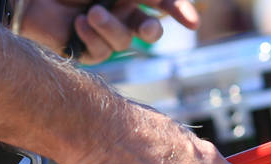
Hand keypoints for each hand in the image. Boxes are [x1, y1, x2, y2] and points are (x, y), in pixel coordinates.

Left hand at [18, 0, 198, 63]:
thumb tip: (159, 3)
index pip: (161, 2)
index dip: (179, 10)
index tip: (192, 22)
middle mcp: (119, 12)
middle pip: (150, 29)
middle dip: (151, 29)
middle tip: (146, 27)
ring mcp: (103, 33)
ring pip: (125, 42)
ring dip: (111, 27)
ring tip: (91, 12)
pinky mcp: (87, 50)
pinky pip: (103, 52)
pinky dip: (93, 36)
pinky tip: (78, 23)